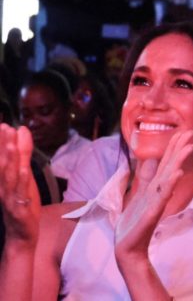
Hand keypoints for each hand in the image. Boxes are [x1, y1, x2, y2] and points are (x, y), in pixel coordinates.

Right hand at [0, 124, 38, 248]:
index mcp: (3, 179)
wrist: (21, 234)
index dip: (0, 142)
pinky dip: (20, 180)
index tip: (3, 124)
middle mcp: (2, 186)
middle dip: (2, 145)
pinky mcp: (18, 208)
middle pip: (1, 163)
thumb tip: (22, 131)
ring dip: (9, 158)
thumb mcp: (24, 175)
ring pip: (8, 176)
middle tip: (4, 127)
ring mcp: (9, 197)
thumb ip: (23, 154)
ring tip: (11, 142)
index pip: (0, 158)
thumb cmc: (22, 202)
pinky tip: (22, 169)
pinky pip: (18, 193)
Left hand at [114, 130, 192, 261]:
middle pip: (171, 165)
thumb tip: (151, 160)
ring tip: (188, 146)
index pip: (167, 162)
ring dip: (179, 161)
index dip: (175, 146)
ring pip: (169, 177)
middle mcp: (157, 192)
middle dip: (180, 148)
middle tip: (192, 132)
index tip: (185, 132)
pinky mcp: (151, 213)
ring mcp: (156, 201)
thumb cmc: (133, 224)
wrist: (128, 248)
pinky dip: (169, 184)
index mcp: (154, 186)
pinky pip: (161, 196)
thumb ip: (145, 178)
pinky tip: (176, 174)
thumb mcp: (137, 195)